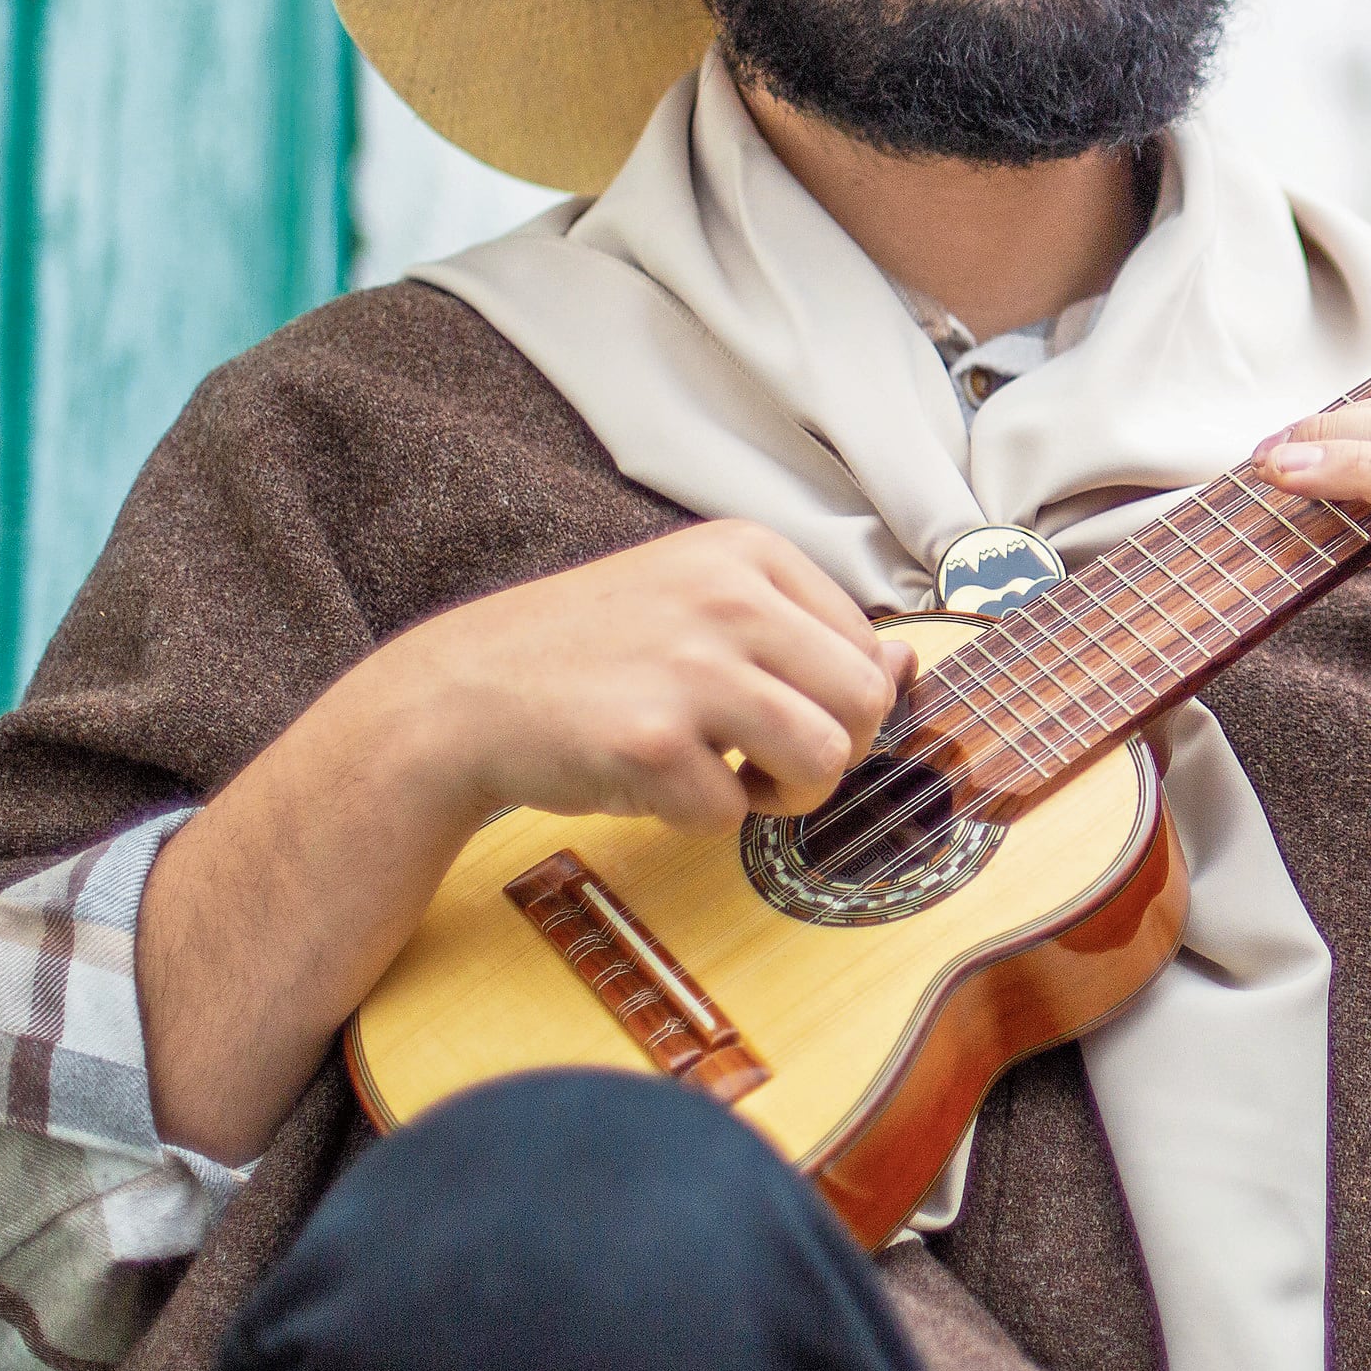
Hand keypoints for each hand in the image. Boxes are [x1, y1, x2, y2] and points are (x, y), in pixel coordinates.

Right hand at [367, 520, 905, 827]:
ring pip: (825, 761)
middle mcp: (729, 595)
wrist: (463, 691)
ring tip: (724, 778)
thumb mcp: (701, 603)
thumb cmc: (598, 655)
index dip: (839, 705)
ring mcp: (690, 666)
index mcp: (750, 552)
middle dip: (832, 755)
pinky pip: (731, 814)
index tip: (780, 712)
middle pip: (865, 706)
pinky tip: (653, 783)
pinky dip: (699, 819)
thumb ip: (803, 631)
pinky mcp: (649, 740)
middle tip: (769, 763)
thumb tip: (907, 666)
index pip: (869, 647)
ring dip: (782, 796)